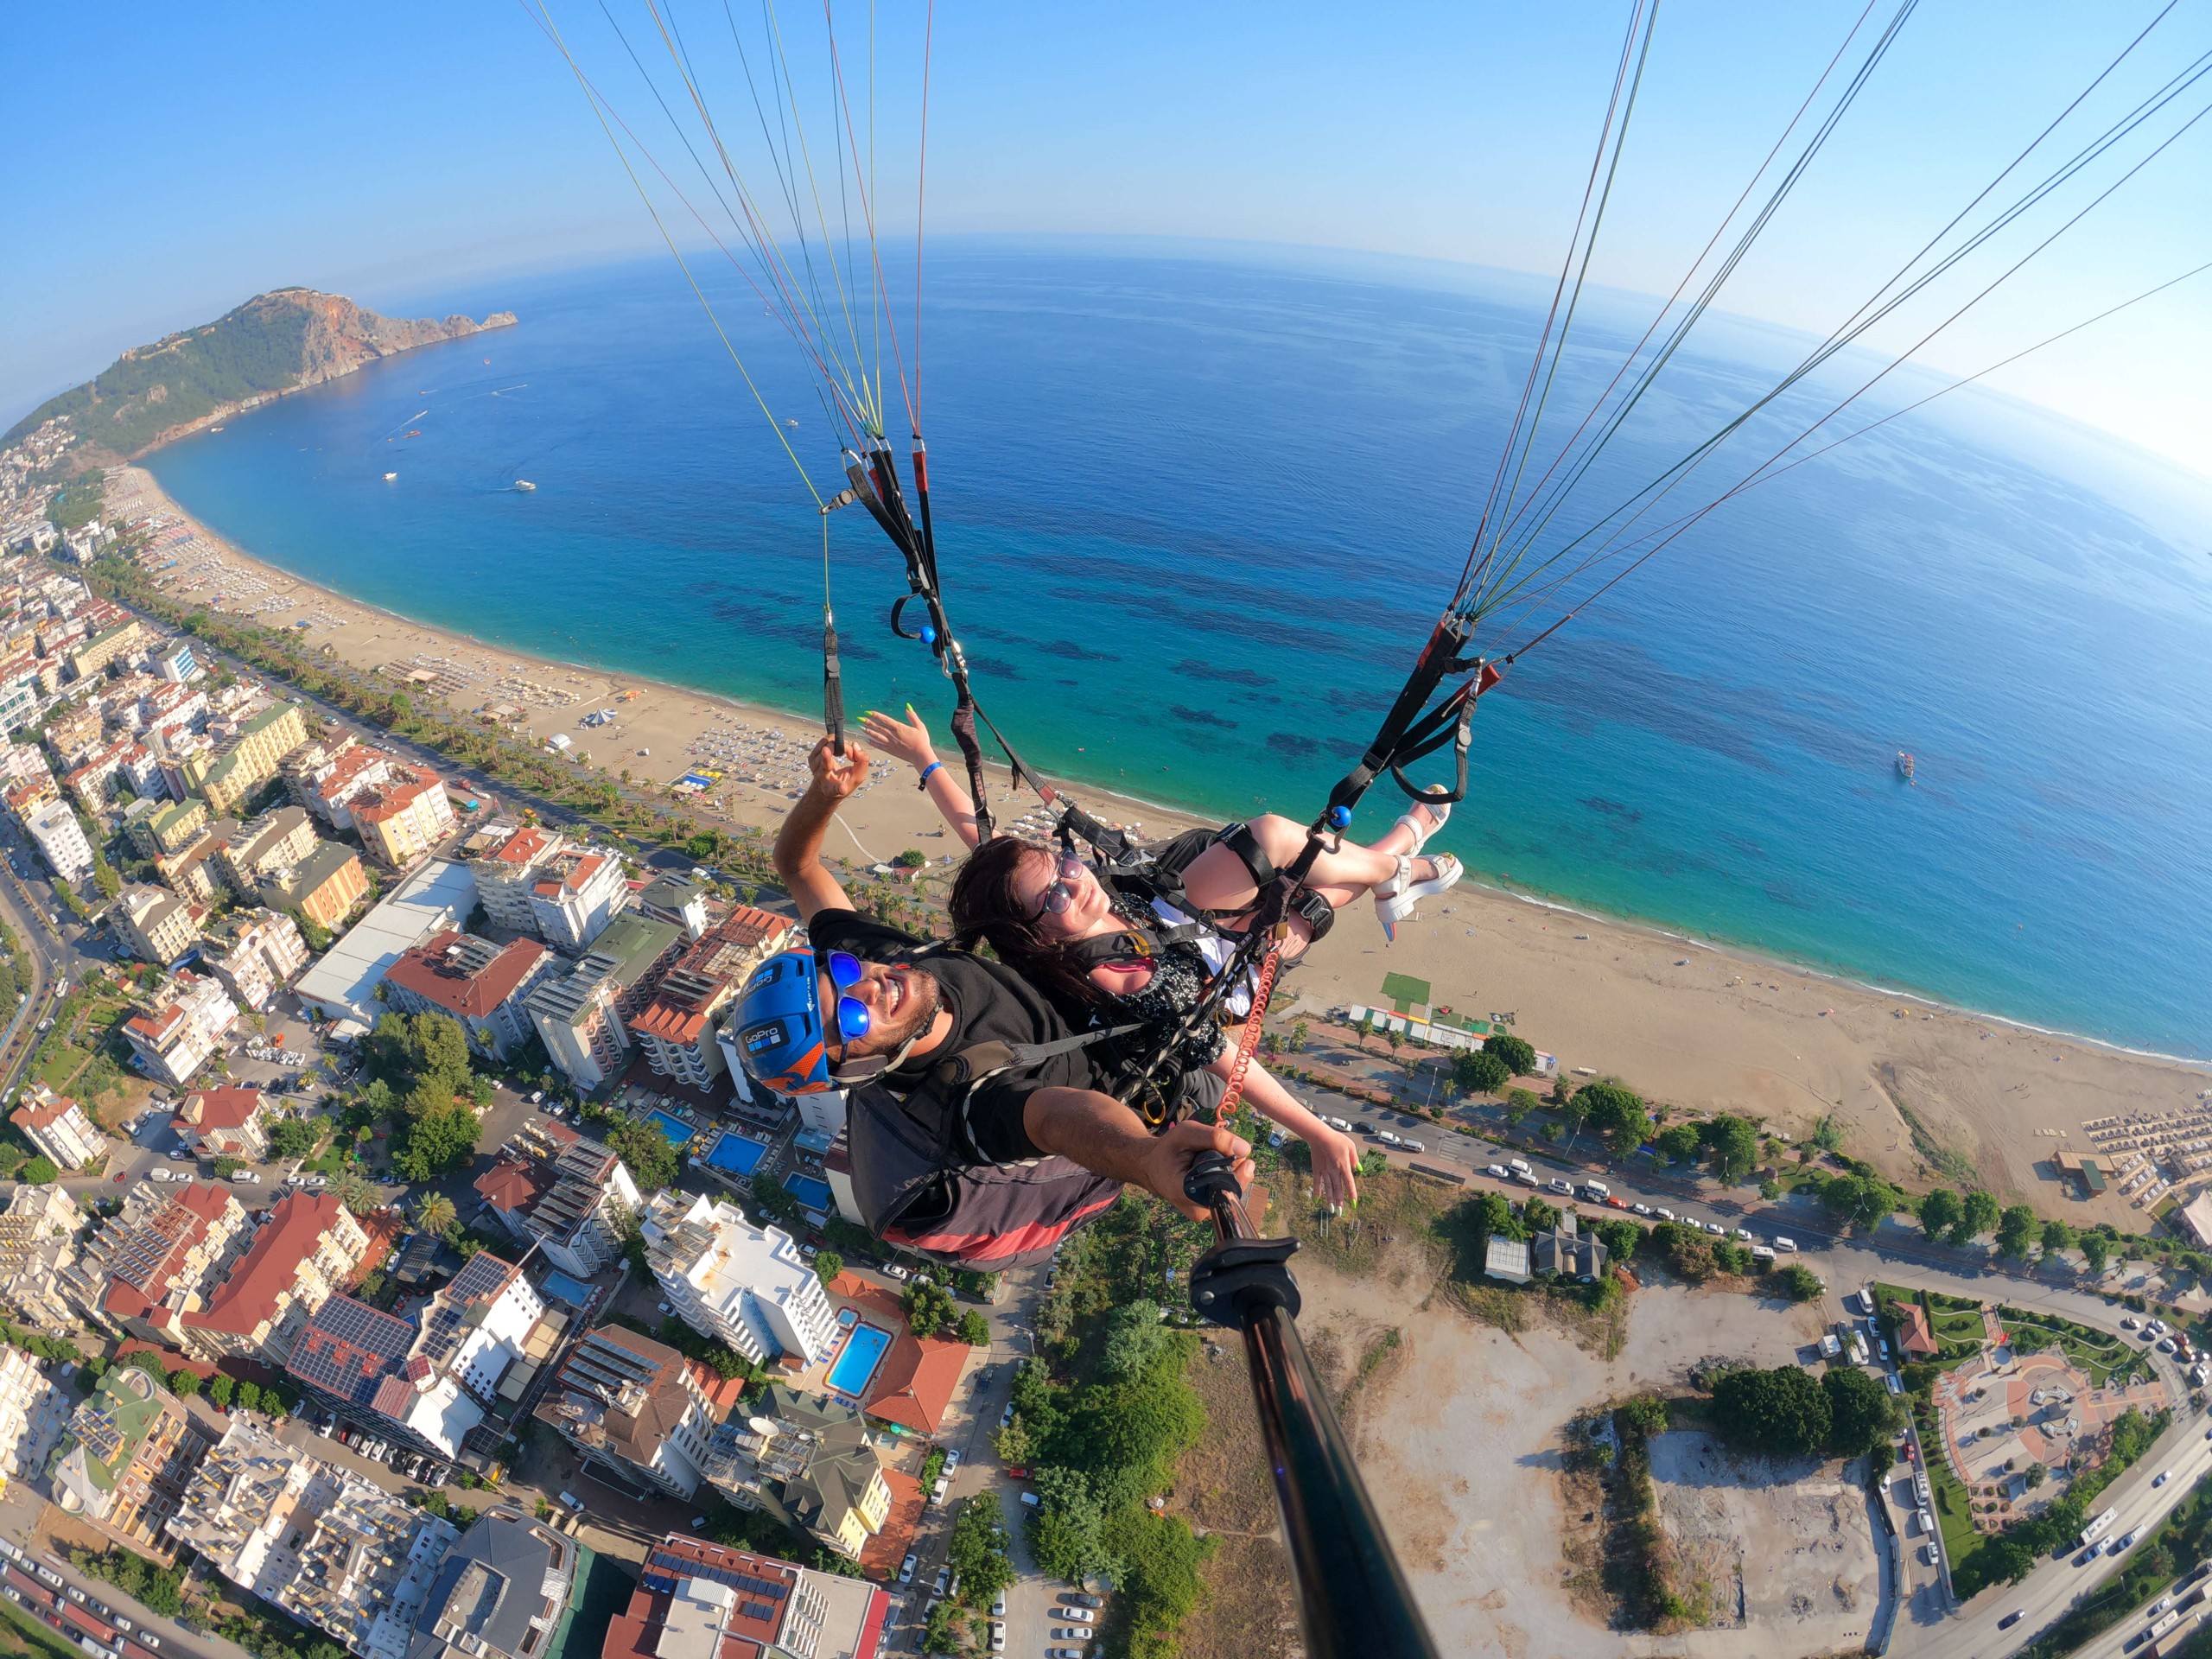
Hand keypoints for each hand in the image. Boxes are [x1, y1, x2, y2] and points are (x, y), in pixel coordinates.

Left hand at [806, 737, 870, 800]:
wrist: (825, 785)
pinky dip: (835, 742)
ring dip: (841, 745)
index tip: (843, 788)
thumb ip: (862, 762)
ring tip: (844, 752)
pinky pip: (825, 741)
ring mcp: (813, 766)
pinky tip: (837, 749)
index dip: (841, 788)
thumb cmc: (844, 781)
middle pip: (826, 762)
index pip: (836, 788)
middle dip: (844, 749)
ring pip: (828, 745)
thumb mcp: (857, 777)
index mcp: (833, 788)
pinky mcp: (811, 757)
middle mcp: (821, 778)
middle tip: (852, 755)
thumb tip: (855, 744)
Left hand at [861, 705, 936, 770]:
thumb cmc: (922, 741)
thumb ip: (912, 716)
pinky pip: (879, 746)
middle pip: (878, 727)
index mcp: (899, 728)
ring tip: (861, 727)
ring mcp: (891, 743)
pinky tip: (867, 740)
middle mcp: (893, 735)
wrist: (921, 756)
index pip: (885, 720)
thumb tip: (907, 706)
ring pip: (877, 736)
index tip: (868, 712)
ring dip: (868, 731)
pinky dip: (873, 743)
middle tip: (860, 718)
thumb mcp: (919, 726)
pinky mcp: (891, 750)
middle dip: (868, 722)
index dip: (876, 715)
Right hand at [1140, 1120, 1254, 1222]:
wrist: (1155, 1166)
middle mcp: (1196, 1209)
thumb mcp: (1186, 1133)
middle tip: (1229, 1152)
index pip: (1220, 1190)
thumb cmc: (1168, 1149)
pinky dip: (1230, 1179)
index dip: (1236, 1175)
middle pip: (1231, 1193)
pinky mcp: (1210, 1210)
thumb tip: (1246, 1149)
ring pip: (1233, 1193)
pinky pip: (1229, 1194)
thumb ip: (1213, 1137)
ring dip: (1234, 1174)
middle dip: (1237, 1171)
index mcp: (1184, 1192)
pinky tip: (1219, 1168)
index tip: (1245, 1160)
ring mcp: (1204, 1213)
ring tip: (1218, 1159)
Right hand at [1304, 1124, 1360, 1209]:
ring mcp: (1324, 1171)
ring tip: (1332, 1209)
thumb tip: (1359, 1169)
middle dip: (1340, 1201)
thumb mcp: (1351, 1146)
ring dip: (1330, 1199)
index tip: (1354, 1204)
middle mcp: (1334, 1171)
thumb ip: (1355, 1158)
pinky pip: (1317, 1182)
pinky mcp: (1317, 1169)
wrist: (1320, 1136)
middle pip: (1338, 1189)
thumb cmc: (1337, 1139)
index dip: (1352, 1194)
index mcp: (1344, 1166)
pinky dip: (1317, 1191)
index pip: (1349, 1183)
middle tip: (1341, 1212)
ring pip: (1328, 1188)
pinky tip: (1317, 1200)